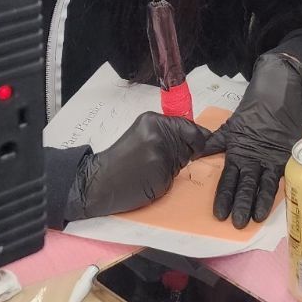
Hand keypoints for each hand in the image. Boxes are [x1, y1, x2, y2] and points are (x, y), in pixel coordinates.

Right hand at [64, 113, 205, 220]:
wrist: (99, 181)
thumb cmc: (120, 158)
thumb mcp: (141, 134)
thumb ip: (165, 131)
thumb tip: (197, 136)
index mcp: (153, 121)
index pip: (190, 126)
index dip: (199, 137)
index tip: (202, 142)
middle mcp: (159, 135)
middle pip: (190, 144)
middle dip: (185, 153)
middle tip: (160, 159)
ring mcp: (161, 155)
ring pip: (183, 161)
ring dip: (174, 167)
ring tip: (150, 168)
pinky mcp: (162, 174)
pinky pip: (175, 176)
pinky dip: (166, 179)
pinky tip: (149, 179)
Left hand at [202, 53, 301, 227]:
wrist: (277, 97)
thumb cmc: (251, 113)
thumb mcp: (229, 128)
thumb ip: (213, 144)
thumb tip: (194, 155)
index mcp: (237, 152)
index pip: (228, 179)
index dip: (224, 197)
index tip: (220, 214)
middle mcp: (253, 158)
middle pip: (246, 186)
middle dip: (242, 205)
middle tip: (238, 223)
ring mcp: (271, 158)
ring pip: (265, 184)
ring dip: (260, 202)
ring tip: (257, 218)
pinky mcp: (286, 157)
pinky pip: (282, 176)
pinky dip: (280, 190)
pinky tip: (280, 204)